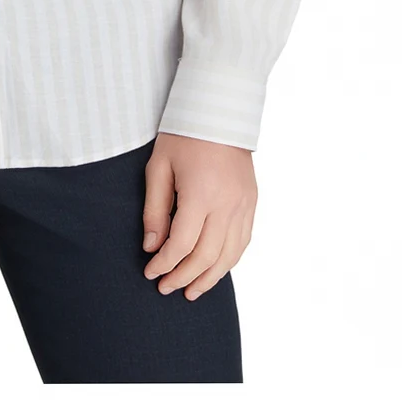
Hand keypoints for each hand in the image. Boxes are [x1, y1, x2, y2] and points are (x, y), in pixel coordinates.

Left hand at [141, 133, 255, 298]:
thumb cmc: (183, 135)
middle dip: (184, 277)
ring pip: (229, 255)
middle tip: (166, 288)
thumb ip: (155, 209)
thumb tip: (152, 248)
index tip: (150, 273)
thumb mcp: (159, 167)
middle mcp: (227, 204)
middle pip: (206, 256)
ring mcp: (244, 204)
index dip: (164, 264)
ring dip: (209, 278)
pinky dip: (228, 261)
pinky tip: (214, 270)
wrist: (219, 110)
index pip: (181, 244)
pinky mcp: (252, 202)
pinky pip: (243, 241)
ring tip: (191, 291)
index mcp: (201, 194)